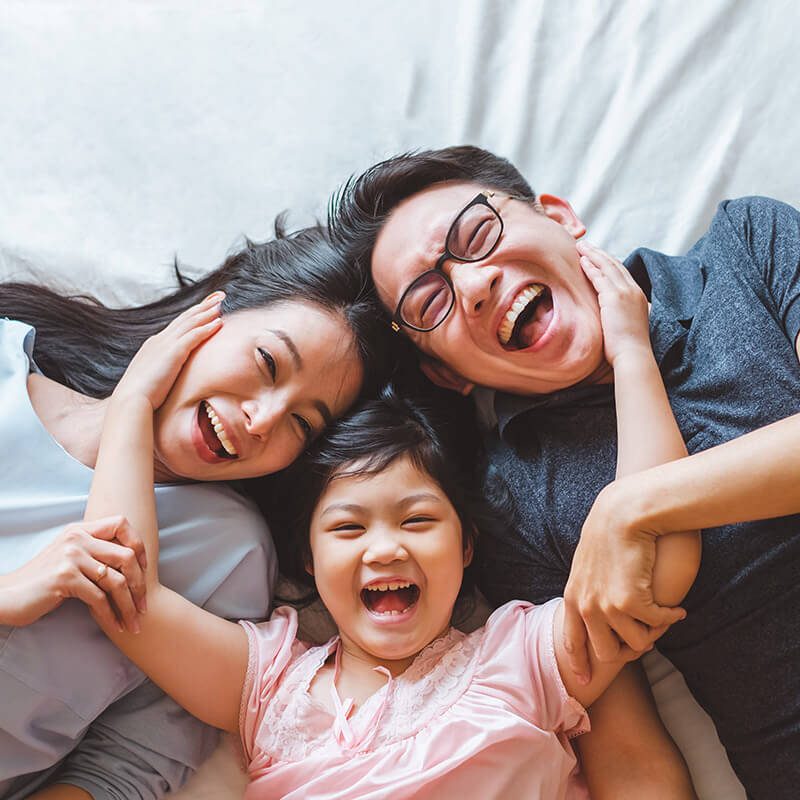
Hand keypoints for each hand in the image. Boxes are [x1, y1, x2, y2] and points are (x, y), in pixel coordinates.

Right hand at [0, 516, 146, 632]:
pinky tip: (116, 627)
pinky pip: (99, 598)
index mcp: (80, 529)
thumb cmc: (43, 581)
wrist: (7, 595)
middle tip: (144, 605)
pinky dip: (111, 615)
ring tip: (134, 623)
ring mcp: (71, 556)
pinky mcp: (64, 578)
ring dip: (129, 606)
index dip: (138, 544)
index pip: (121, 523)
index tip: (144, 567)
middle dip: (140, 584)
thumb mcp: (69, 556)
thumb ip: (94, 553)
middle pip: (126, 556)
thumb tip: (132, 563)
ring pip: (116, 581)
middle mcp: (77, 538)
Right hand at [113, 292, 224, 409]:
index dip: (193, 313)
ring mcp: (166, 345)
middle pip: (185, 317)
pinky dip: (207, 328)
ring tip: (222, 302)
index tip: (206, 305)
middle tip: (219, 295)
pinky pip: (194, 336)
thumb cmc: (141, 395)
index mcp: (154, 345)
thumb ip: (161, 370)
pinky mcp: (173, 353)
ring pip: (190, 322)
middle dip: (203, 305)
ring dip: (207, 311)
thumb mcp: (152, 377)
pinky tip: (219, 322)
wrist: (130, 400)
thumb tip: (169, 375)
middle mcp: (160, 340)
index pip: (177, 324)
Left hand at [562, 483, 685, 682]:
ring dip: (653, 633)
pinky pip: (656, 624)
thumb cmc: (609, 533)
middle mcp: (585, 607)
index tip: (585, 683)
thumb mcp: (587, 564)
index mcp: (572, 597)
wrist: (623, 513)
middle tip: (647, 638)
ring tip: (664, 617)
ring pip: (636, 644)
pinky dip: (670, 617)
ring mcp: (607, 607)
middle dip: (629, 650)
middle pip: (607, 653)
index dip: (580, 664)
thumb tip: (596, 611)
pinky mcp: (631, 602)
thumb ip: (588, 588)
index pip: (572, 642)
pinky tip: (678, 609)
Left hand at [577, 241, 650, 366]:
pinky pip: (600, 278)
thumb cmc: (627, 347)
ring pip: (607, 267)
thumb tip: (610, 315)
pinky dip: (591, 267)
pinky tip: (581, 261)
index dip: (608, 262)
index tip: (596, 256)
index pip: (622, 273)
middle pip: (615, 265)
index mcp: (638, 296)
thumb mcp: (627, 325)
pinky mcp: (614, 298)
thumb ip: (620, 314)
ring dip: (592, 255)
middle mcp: (633, 290)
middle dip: (599, 253)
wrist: (633, 355)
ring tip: (580, 246)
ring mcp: (625, 292)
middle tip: (586, 245)